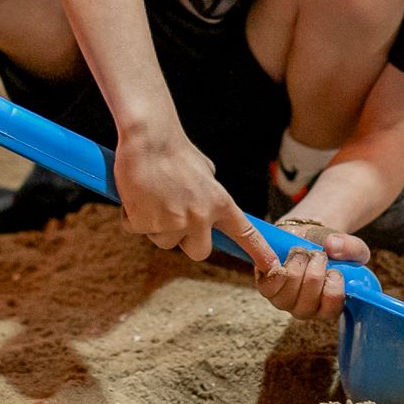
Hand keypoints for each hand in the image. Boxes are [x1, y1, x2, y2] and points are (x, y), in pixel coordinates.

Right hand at [114, 130, 279, 272]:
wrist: (147, 138)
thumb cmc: (174, 150)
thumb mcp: (204, 171)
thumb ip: (209, 194)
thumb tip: (207, 207)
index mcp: (219, 202)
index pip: (245, 232)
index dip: (259, 251)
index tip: (271, 266)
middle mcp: (199, 217)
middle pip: (198, 251)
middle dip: (185, 240)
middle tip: (172, 217)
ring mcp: (173, 222)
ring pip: (164, 241)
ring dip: (154, 225)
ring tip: (151, 195)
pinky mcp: (145, 223)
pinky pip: (136, 229)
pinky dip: (132, 216)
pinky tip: (135, 194)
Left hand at [255, 218, 369, 320]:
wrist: (305, 236)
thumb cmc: (330, 249)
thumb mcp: (350, 247)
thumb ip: (351, 247)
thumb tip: (332, 246)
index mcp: (328, 306)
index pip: (331, 310)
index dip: (333, 289)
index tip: (334, 271)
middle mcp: (305, 309)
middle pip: (308, 297)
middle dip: (315, 268)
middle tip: (319, 254)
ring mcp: (284, 301)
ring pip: (289, 287)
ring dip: (298, 262)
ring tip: (303, 252)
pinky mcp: (267, 288)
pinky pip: (269, 285)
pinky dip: (277, 268)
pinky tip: (284, 259)